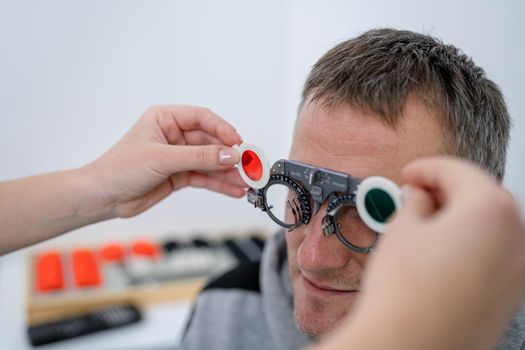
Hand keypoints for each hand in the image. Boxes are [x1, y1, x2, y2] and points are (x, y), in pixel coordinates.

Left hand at [83, 105, 246, 218]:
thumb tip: (230, 155)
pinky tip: (234, 189)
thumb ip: (198, 157)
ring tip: (247, 182)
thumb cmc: (120, 169)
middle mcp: (174, 135)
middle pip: (210, 142)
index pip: (202, 118)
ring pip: (210, 161)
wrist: (103, 197)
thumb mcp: (161, 159)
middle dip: (230, 155)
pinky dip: (220, 183)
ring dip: (228, 172)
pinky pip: (205, 177)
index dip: (222, 129)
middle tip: (249, 165)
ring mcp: (178, 156)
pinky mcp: (180, 175)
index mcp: (165, 119)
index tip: (238, 143)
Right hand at [316, 157, 524, 349]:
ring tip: (425, 224)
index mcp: (491, 213)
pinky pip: (495, 257)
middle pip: (485, 198)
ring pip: (493, 228)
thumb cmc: (405, 291)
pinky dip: (472, 245)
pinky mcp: (508, 298)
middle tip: (418, 195)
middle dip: (450, 190)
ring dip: (462, 218)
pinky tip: (440, 253)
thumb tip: (420, 198)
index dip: (429, 168)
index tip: (410, 174)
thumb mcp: (401, 230)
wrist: (407, 347)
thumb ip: (415, 204)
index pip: (461, 173)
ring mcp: (517, 273)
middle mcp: (516, 241)